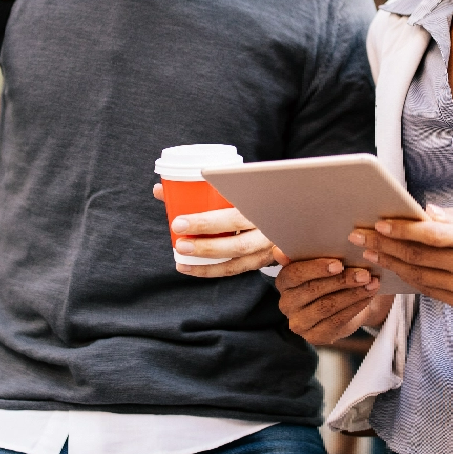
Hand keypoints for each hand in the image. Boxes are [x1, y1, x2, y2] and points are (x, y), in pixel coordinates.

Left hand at [152, 183, 276, 277]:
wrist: (292, 207)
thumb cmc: (256, 191)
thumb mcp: (237, 183)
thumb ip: (201, 188)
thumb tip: (159, 190)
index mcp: (264, 205)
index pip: (234, 215)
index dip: (205, 222)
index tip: (178, 222)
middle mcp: (270, 229)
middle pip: (237, 244)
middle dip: (205, 247)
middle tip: (179, 244)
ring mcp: (270, 248)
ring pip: (238, 261)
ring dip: (207, 264)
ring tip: (181, 261)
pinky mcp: (265, 258)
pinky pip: (237, 268)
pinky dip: (213, 270)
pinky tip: (192, 269)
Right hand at [276, 258, 390, 344]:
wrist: (343, 303)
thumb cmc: (328, 276)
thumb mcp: (318, 262)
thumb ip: (303, 253)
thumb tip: (279, 250)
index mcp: (283, 282)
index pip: (294, 274)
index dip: (316, 268)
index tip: (339, 264)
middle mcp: (286, 304)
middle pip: (313, 290)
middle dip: (341, 281)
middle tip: (364, 274)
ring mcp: (299, 323)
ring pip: (327, 306)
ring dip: (352, 294)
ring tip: (371, 284)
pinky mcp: (314, 337)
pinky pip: (336, 321)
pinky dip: (355, 307)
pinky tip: (368, 297)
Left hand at [353, 203, 452, 308]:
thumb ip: (450, 216)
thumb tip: (423, 211)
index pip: (429, 235)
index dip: (401, 230)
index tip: (379, 224)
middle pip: (416, 257)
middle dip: (384, 246)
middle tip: (360, 237)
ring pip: (417, 276)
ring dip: (390, 264)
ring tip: (370, 253)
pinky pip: (427, 290)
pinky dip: (407, 278)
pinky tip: (392, 268)